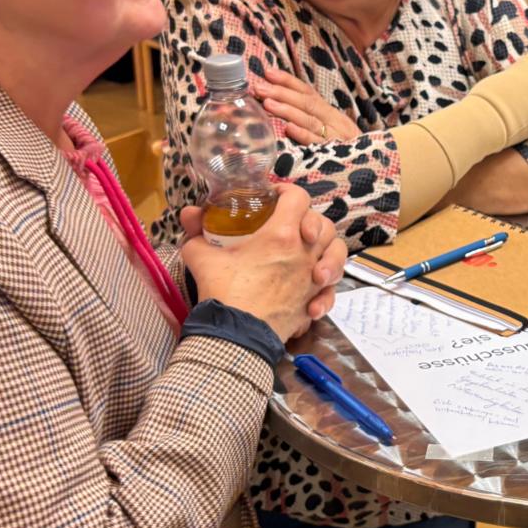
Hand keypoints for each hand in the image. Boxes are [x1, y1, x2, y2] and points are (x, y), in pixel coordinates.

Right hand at [180, 183, 347, 341]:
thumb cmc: (223, 293)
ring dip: (328, 249)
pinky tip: (312, 289)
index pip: (298, 198)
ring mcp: (312, 278)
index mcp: (281, 234)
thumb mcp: (202, 257)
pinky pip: (331, 289)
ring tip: (312, 254)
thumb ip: (196, 232)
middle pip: (323, 223)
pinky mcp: (313, 301)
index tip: (275, 197)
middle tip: (291, 226)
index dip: (288, 192)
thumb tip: (190, 215)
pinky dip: (326, 288)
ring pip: (337, 252)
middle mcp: (305, 253)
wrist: (236, 336)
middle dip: (309, 219)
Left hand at [250, 70, 359, 145]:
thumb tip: (282, 109)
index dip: (288, 81)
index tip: (268, 72)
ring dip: (287, 110)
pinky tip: (289, 129)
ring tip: (267, 103)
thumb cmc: (348, 152)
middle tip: (259, 87)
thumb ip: (312, 120)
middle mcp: (334, 122)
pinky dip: (304, 135)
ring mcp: (336, 138)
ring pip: (310, 120)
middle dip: (282, 93)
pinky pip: (318, 144)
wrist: (376, 169)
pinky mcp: (336, 156)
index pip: (309, 92)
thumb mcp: (333, 132)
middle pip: (307, 103)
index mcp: (332, 114)